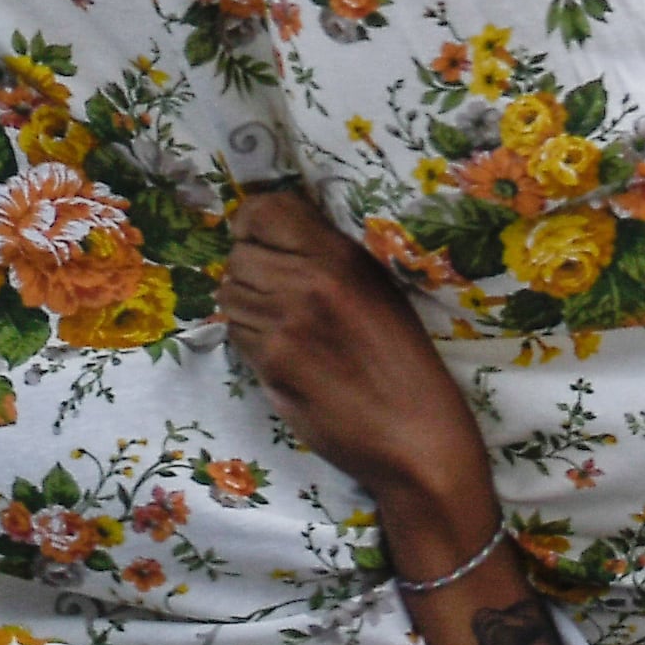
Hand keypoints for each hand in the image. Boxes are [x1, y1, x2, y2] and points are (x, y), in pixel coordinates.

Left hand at [219, 189, 501, 573]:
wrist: (415, 434)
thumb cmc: (404, 360)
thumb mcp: (377, 288)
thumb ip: (327, 258)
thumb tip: (271, 237)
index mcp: (340, 255)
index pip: (263, 210)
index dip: (253, 224)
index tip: (261, 239)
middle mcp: (308, 282)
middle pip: (239, 255)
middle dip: (248, 269)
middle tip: (272, 291)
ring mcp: (285, 325)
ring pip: (229, 295)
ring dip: (245, 305)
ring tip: (278, 324)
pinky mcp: (271, 365)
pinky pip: (237, 335)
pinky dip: (250, 340)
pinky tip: (281, 353)